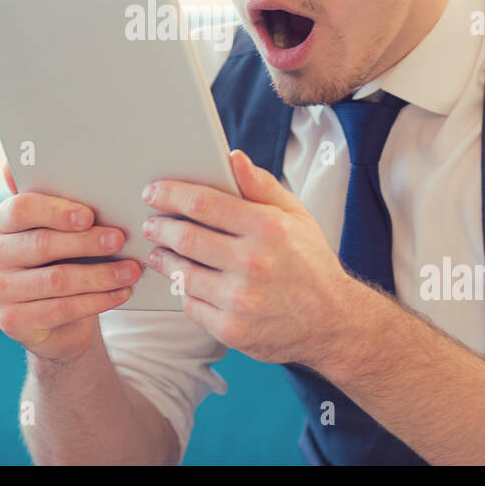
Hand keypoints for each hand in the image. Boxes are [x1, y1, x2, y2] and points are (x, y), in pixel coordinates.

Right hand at [0, 162, 141, 363]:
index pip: (21, 209)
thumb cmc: (57, 260)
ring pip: (56, 279)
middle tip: (120, 239)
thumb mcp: (51, 228)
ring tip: (131, 270)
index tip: (90, 215)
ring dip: (100, 274)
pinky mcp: (10, 322)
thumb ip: (45, 198)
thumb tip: (15, 162)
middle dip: (87, 242)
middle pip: (42, 244)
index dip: (57, 211)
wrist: (52, 320)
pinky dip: (96, 300)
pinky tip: (120, 292)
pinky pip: (61, 309)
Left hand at [141, 149, 354, 369]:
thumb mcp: (296, 215)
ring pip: (182, 273)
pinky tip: (184, 281)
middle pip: (185, 237)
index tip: (152, 192)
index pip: (203, 203)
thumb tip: (232, 156)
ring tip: (160, 251)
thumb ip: (261, 185)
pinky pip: (190, 304)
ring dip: (164, 259)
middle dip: (159, 227)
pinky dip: (183, 290)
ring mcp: (240, 300)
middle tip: (151, 224)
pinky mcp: (232, 330)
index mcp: (268, 227)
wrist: (333, 323)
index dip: (170, 194)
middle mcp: (253, 263)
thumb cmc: (310, 262)